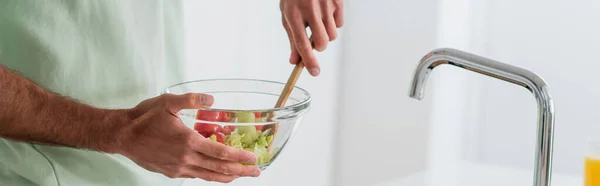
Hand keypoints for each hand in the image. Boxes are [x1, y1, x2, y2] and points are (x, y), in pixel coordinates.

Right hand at [114, 93, 260, 182]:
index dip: (239, 157)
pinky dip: (209, 176)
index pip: (220, 154)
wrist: (121, 135)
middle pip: (218, 169)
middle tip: (255, 171)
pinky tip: (215, 173)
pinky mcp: (171, 172)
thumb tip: (211, 99)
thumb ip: (192, 99)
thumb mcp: (168, 102)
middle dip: (240, 171)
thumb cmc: (144, 118)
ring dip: (227, 177)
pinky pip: (195, 176)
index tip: (252, 158)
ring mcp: (178, 168)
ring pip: (208, 177)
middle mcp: (185, 159)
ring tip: (240, 175)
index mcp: (188, 142)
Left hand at [280, 0, 343, 76]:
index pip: (301, 43)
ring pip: (333, 35)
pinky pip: (340, 23)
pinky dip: (334, 23)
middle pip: (322, 42)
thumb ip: (292, 38)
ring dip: (327, 34)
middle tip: (315, 40)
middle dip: (319, 47)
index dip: (308, 61)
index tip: (314, 72)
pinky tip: (326, 12)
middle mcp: (309, 9)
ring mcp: (325, 4)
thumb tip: (294, 60)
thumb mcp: (287, 14)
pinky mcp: (337, 1)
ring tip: (319, 21)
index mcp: (293, 13)